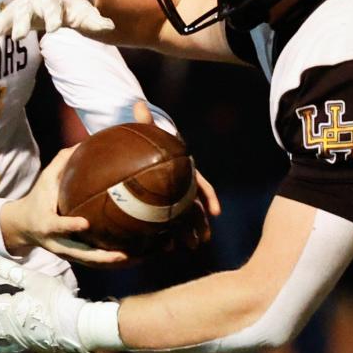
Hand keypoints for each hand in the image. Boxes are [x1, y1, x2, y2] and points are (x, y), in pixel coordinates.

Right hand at [0, 0, 114, 44]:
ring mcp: (20, 8)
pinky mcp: (11, 16)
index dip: (54, 17)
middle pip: (26, 10)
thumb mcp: (84, 13)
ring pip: (7, 17)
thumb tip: (110, 27)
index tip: (54, 29)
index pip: (53, 8)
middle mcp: (33, 1)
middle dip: (22, 22)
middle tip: (19, 36)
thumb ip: (95, 21)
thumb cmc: (72, 5)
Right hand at [0, 148, 128, 266]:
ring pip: (86, 261)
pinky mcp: (69, 256)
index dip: (70, 226)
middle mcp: (55, 242)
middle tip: (120, 255)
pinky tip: (124, 256)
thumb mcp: (44, 179)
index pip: (58, 226)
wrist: (22, 226)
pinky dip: (104, 260)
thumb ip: (61, 163)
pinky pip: (88, 261)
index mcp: (46, 223)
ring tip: (128, 257)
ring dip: (106, 262)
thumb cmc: (37, 198)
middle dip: (98, 257)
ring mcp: (63, 251)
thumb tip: (82, 143)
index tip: (85, 223)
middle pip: (78, 253)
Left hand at [0, 254, 90, 352]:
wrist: (73, 326)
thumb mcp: (32, 279)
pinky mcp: (33, 348)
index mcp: (4, 310)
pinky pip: (19, 350)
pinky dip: (14, 350)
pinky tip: (18, 349)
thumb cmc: (52, 299)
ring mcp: (19, 341)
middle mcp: (7, 328)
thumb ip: (10, 270)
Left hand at [131, 101, 220, 248]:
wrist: (136, 153)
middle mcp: (182, 186)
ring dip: (190, 233)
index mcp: (184, 171)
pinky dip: (170, 236)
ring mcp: (173, 199)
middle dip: (202, 223)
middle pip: (196, 207)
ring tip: (191, 248)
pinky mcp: (161, 208)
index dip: (210, 198)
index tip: (216, 212)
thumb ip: (144, 122)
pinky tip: (167, 249)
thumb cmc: (144, 143)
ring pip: (185, 219)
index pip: (201, 185)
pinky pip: (168, 224)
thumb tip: (138, 103)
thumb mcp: (145, 133)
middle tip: (204, 238)